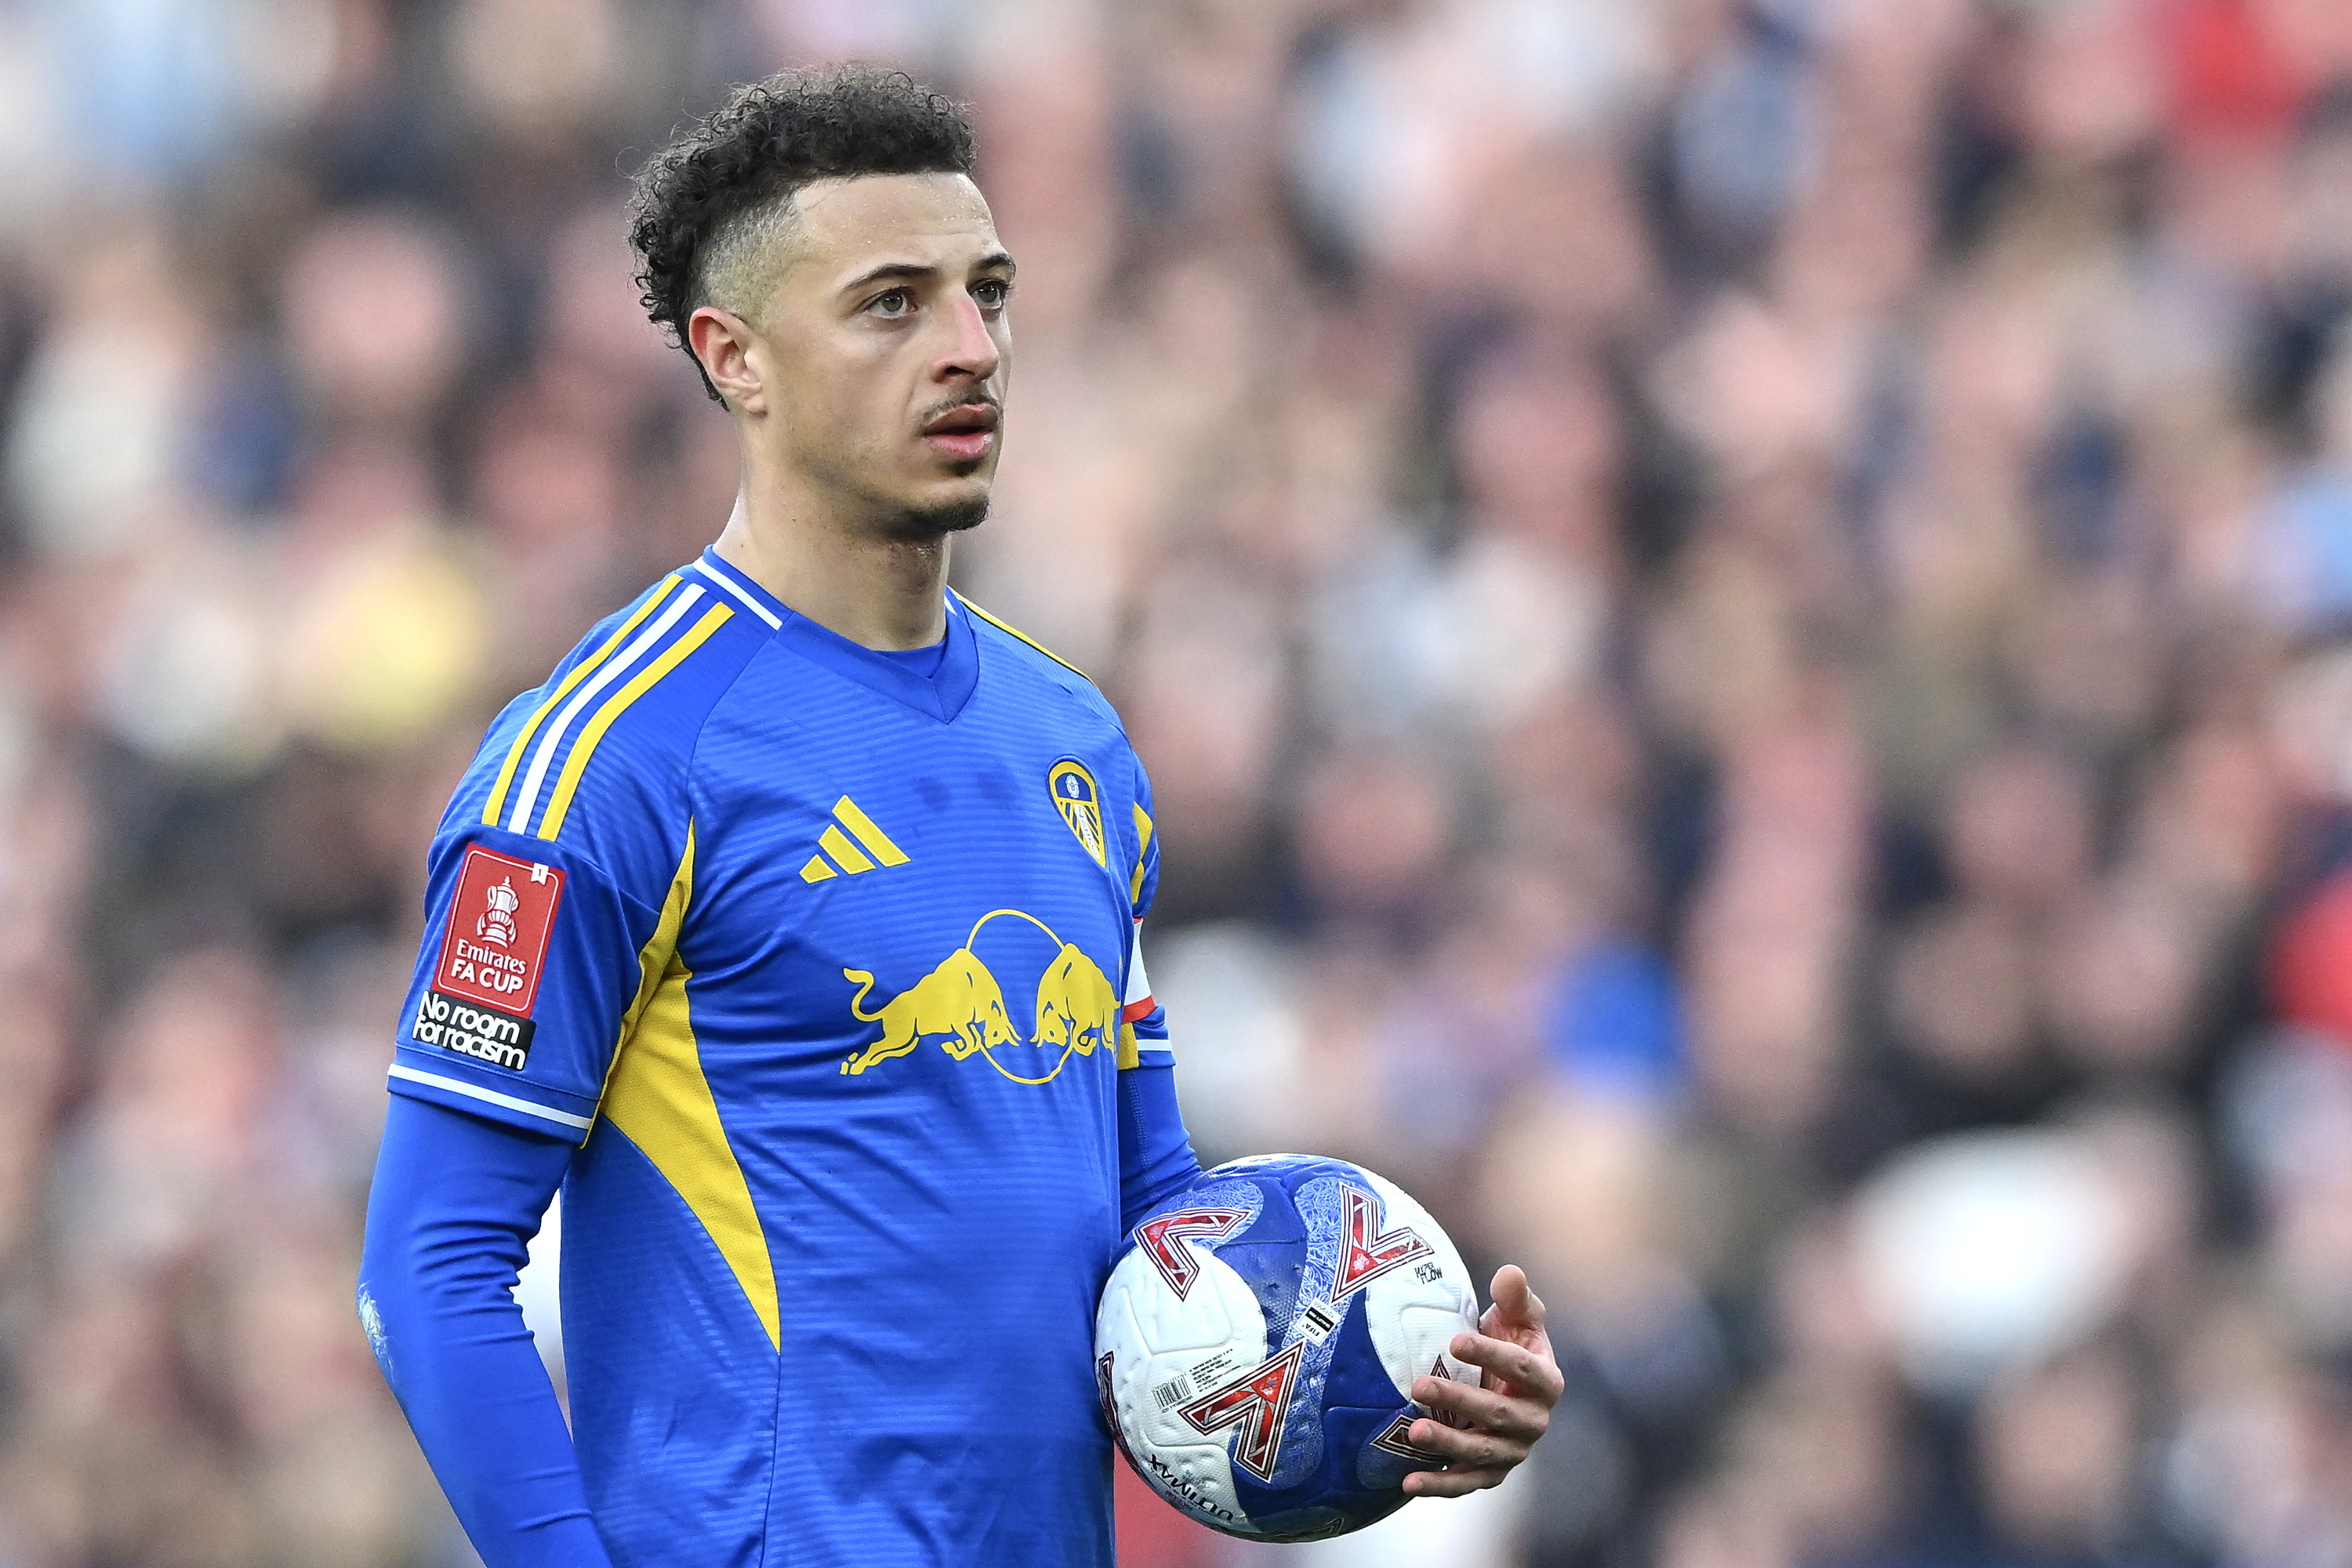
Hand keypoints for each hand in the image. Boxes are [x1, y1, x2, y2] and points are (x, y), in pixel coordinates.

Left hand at [1401, 1264, 1561, 1496]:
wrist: (1503, 1384)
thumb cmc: (1509, 1342)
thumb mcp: (1516, 1316)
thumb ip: (1515, 1296)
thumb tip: (1509, 1273)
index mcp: (1546, 1381)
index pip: (1523, 1369)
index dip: (1492, 1355)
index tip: (1455, 1342)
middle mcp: (1534, 1421)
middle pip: (1498, 1414)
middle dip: (1459, 1401)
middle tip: (1419, 1386)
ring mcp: (1512, 1451)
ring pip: (1481, 1452)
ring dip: (1447, 1445)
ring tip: (1414, 1432)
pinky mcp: (1490, 1473)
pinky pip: (1465, 1483)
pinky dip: (1438, 1485)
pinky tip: (1407, 1482)